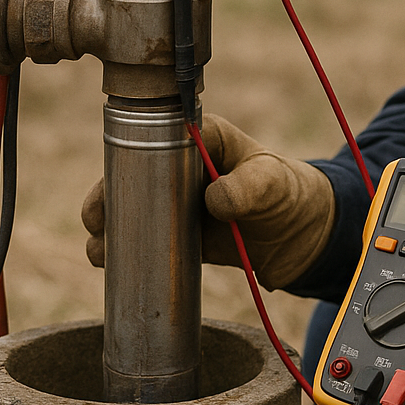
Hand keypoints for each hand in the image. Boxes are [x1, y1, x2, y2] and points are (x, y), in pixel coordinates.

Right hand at [81, 113, 334, 290]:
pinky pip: (145, 240)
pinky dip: (125, 251)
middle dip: (107, 197)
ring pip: (132, 210)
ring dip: (109, 228)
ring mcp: (179, 202)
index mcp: (200, 139)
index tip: (114, 182)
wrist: (306, 237)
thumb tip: (214, 199)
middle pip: (131, 176)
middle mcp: (183, 168)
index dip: (127, 158)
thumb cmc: (291, 194)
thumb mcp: (273, 184)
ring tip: (99, 250)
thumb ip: (249, 188)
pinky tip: (110, 265)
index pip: (154, 139)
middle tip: (97, 222)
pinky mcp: (181, 235)